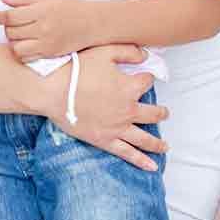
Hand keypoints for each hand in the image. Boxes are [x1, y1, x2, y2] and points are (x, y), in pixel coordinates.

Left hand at [0, 0, 101, 58]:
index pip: (10, 16)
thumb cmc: (71, 8)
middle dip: (8, 27)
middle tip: (14, 23)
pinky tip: (28, 44)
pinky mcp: (49, 54)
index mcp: (41, 11)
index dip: (0, 16)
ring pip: (15, 47)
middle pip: (11, 32)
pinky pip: (26, 57)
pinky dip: (22, 51)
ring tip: (21, 34)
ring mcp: (46, 43)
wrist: (92, 23)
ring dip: (14, 40)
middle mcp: (43, 28)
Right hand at [37, 43, 167, 171]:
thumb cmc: (77, 69)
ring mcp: (117, 127)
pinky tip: (152, 167)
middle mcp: (128, 109)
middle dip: (161, 113)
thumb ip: (129, 51)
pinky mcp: (104, 140)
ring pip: (144, 137)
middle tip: (165, 113)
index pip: (148, 81)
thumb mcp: (105, 51)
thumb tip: (146, 55)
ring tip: (165, 146)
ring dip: (157, 142)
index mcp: (130, 87)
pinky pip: (127, 153)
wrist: (54, 91)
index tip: (146, 77)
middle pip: (153, 113)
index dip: (148, 77)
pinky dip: (141, 161)